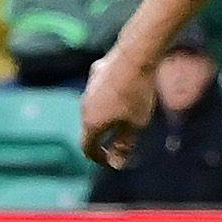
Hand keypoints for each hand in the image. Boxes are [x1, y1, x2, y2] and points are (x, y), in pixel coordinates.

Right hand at [79, 49, 156, 168]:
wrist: (134, 57)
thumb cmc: (137, 93)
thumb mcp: (136, 124)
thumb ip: (125, 144)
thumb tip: (116, 163)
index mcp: (92, 123)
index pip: (88, 147)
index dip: (98, 157)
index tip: (111, 161)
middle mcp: (84, 106)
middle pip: (91, 127)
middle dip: (105, 137)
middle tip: (122, 141)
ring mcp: (88, 88)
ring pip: (96, 107)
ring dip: (108, 115)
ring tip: (128, 115)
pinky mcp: (96, 72)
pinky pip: (102, 90)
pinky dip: (112, 96)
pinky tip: (127, 90)